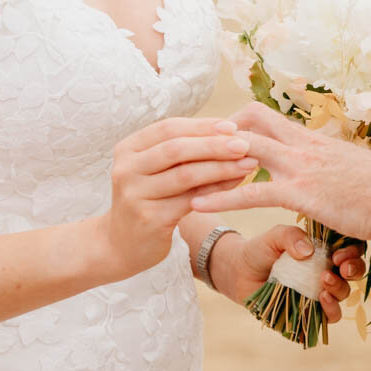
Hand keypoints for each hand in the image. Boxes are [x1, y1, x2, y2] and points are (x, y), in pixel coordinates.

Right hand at [104, 117, 257, 279]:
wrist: (121, 245)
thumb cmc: (149, 200)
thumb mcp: (157, 170)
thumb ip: (183, 152)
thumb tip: (230, 134)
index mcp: (128, 149)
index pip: (168, 128)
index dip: (202, 125)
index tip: (232, 126)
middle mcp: (126, 169)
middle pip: (176, 149)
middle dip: (214, 145)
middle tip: (244, 143)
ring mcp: (135, 195)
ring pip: (185, 175)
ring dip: (221, 167)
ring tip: (248, 163)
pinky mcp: (149, 219)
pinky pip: (190, 200)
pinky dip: (216, 190)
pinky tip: (236, 185)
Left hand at [189, 103, 370, 242]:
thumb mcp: (352, 169)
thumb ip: (331, 166)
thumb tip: (328, 169)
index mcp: (311, 139)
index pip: (264, 116)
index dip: (236, 122)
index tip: (214, 135)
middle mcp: (301, 145)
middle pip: (247, 122)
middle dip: (214, 133)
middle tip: (185, 147)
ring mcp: (299, 167)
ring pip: (242, 150)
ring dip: (208, 159)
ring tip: (178, 170)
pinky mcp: (300, 193)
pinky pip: (251, 191)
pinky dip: (221, 196)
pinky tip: (198, 203)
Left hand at [210, 225, 366, 322]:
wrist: (238, 272)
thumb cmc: (259, 250)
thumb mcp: (275, 236)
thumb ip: (290, 235)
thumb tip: (308, 251)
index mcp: (324, 250)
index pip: (350, 249)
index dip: (353, 251)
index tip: (341, 252)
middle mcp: (327, 271)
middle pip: (354, 272)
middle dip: (354, 269)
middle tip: (341, 267)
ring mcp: (319, 293)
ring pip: (344, 294)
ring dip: (340, 288)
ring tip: (324, 281)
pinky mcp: (310, 313)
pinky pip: (329, 316)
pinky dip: (331, 310)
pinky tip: (322, 298)